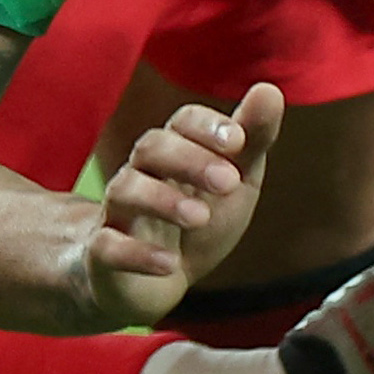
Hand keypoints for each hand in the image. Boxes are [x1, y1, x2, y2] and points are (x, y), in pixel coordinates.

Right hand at [74, 83, 282, 329]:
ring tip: (200, 216)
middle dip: (190, 159)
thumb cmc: (197, 222)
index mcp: (175, 152)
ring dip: (163, 200)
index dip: (207, 127)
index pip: (182, 122)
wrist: (153, 283)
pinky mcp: (103, 254)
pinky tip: (169, 262)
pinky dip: (137, 253)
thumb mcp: (235, 181)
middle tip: (228, 181)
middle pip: (151, 148)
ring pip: (126, 191)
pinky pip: (108, 246)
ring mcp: (118, 213)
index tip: (238, 141)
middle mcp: (141, 174)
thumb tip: (270, 89)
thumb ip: (252, 140)